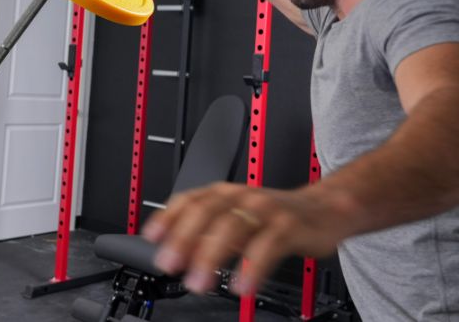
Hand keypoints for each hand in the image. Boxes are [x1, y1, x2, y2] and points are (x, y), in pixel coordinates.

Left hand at [141, 182, 354, 295]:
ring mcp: (266, 209)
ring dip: (211, 256)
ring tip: (198, 282)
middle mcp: (241, 197)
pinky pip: (267, 246)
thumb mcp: (234, 220)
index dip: (168, 217)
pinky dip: (252, 267)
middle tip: (169, 265)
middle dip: (183, 239)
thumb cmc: (274, 216)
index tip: (151, 237)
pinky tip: (241, 285)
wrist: (325, 209)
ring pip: (232, 227)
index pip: (189, 200)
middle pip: (206, 213)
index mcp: (224, 193)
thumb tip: (173, 252)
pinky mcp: (289, 226)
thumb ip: (205, 233)